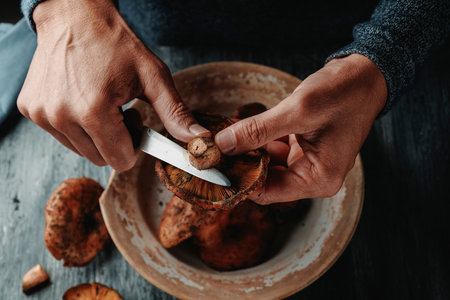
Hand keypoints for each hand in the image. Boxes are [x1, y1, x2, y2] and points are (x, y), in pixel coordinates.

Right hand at [17, 0, 208, 170]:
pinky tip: (82, 98)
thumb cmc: (115, 43)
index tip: (136, 122)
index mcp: (93, 111)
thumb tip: (199, 139)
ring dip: (96, 135)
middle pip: (100, 158)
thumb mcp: (152, 76)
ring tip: (102, 102)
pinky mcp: (30, 109)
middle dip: (116, 141)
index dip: (134, 146)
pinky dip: (76, 125)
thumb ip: (175, 113)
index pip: (120, 161)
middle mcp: (61, 116)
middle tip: (120, 110)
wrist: (75, 15)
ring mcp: (42, 114)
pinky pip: (62, 135)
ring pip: (81, 150)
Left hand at [215, 54, 386, 203]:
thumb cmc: (342, 93)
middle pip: (265, 180)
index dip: (238, 178)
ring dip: (247, 150)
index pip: (267, 191)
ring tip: (223, 137)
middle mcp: (314, 177)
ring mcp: (309, 163)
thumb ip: (256, 131)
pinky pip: (274, 151)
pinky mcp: (304, 149)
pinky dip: (258, 140)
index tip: (213, 164)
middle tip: (212, 148)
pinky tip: (242, 129)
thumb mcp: (297, 111)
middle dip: (241, 163)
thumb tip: (222, 145)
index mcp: (319, 179)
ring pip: (267, 164)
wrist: (365, 75)